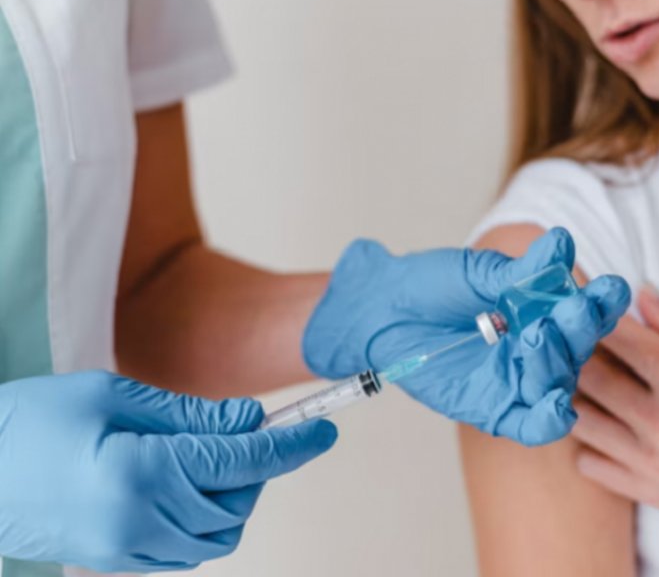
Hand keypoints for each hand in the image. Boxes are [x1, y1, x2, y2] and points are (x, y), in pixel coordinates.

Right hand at [0, 371, 336, 572]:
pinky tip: (186, 486)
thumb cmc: (33, 419)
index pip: (242, 461)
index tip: (326, 430)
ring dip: (234, 496)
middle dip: (260, 469)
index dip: (293, 446)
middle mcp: (138, 522)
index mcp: (140, 473)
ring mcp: (125, 552)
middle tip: (252, 433)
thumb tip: (253, 420)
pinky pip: (186, 551)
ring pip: (218, 536)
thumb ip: (192, 415)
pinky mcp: (115, 563)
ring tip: (214, 457)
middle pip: (237, 503)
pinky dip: (205, 521)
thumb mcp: (114, 397)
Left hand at [303, 228, 630, 445]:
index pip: (585, 310)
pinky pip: (531, 424)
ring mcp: (520, 380)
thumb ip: (519, 272)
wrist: (382, 310)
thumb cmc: (430, 286)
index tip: (611, 288)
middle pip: (576, 347)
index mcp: (544, 310)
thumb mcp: (476, 275)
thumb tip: (561, 243)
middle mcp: (540, 348)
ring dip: (557, 364)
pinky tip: (556, 406)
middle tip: (573, 310)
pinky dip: (548, 420)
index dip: (602, 302)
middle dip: (580, 329)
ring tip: (539, 337)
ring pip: (557, 383)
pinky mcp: (496, 409)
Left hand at [572, 289, 658, 536]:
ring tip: (580, 384)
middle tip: (566, 343)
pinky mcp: (646, 490)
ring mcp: (649, 459)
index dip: (588, 317)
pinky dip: (587, 444)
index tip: (577, 308)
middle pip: (585, 375)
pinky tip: (602, 429)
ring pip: (578, 419)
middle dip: (570, 353)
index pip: (614, 337)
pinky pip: (589, 464)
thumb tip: (640, 296)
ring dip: (571, 397)